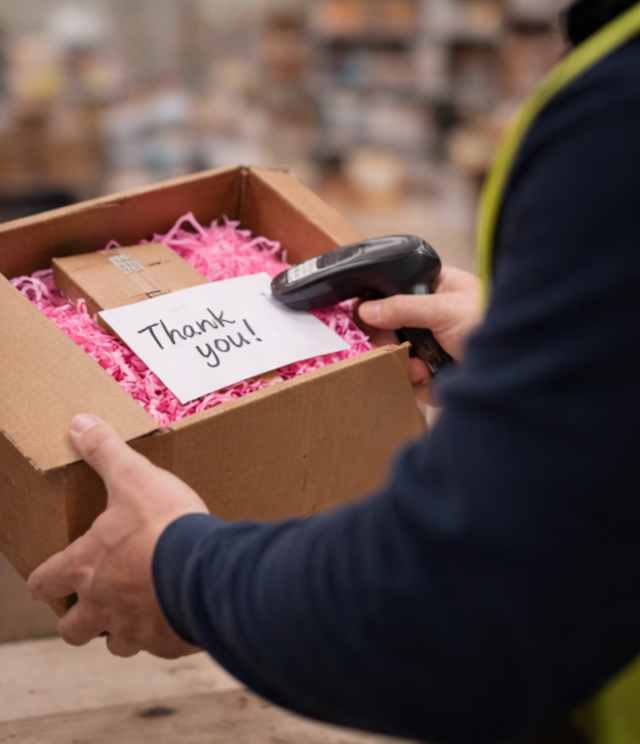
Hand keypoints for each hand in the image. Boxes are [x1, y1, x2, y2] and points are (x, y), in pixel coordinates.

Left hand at [27, 414, 208, 658]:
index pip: (45, 583)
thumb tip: (79, 423)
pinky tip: (179, 614)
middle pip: (73, 629)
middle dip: (78, 621)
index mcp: (86, 567)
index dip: (42, 581)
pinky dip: (165, 633)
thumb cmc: (163, 524)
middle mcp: (103, 605)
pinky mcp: (168, 641)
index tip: (45, 581)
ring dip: (123, 631)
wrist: (205, 568)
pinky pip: (159, 645)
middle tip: (94, 604)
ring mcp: (135, 628)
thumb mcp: (133, 477)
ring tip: (141, 610)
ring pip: (117, 645)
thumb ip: (105, 451)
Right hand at [358, 267, 482, 404]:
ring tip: (419, 367)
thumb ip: (402, 307)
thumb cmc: (490, 322)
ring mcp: (438, 346)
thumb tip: (366, 309)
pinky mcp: (440, 375)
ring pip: (402, 357)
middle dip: (391, 341)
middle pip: (394, 328)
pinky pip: (415, 381)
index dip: (381, 307)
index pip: (397, 293)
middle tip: (392, 345)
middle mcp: (435, 317)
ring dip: (405, 364)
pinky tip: (429, 380)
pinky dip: (418, 384)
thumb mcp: (444, 308)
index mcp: (439, 290)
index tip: (370, 319)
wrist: (521, 364)